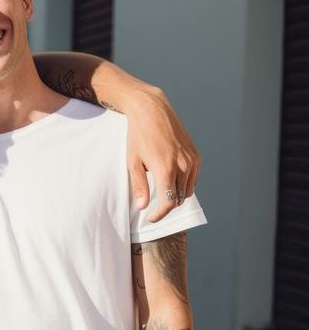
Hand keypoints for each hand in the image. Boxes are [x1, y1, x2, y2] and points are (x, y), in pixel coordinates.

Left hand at [124, 88, 200, 222]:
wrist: (152, 111)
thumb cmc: (138, 136)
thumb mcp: (133, 162)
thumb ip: (140, 186)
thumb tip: (143, 206)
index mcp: (165, 169)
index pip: (169, 202)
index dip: (160, 214)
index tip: (151, 218)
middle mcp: (183, 166)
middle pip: (180, 198)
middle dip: (168, 205)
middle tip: (154, 206)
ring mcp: (192, 160)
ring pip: (188, 190)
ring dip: (177, 195)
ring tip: (162, 193)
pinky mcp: (196, 155)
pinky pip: (193, 178)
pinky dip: (185, 184)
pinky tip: (172, 181)